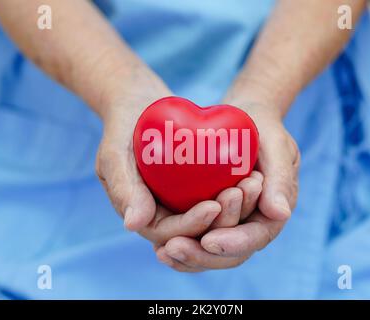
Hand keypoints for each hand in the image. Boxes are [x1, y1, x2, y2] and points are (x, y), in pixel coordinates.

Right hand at [95, 69, 263, 249]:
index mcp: (144, 216)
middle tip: (243, 193)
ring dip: (235, 205)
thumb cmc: (122, 126)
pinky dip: (235, 187)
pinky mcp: (196, 184)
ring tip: (254, 183)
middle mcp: (165, 212)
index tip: (213, 205)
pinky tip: (253, 173)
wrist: (138, 102)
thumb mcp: (116, 155)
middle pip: (197, 228)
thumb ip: (123, 188)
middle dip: (222, 217)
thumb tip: (134, 225)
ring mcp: (182, 198)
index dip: (192, 225)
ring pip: (213, 213)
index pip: (170, 233)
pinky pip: (218, 191)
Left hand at [155, 87, 299, 271]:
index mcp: (271, 213)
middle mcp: (250, 224)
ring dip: (188, 257)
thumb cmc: (262, 130)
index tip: (209, 240)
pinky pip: (197, 238)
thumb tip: (279, 214)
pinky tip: (160, 247)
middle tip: (173, 248)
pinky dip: (182, 244)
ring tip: (163, 252)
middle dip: (202, 256)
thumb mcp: (276, 146)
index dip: (233, 243)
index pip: (255, 237)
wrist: (245, 121)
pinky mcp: (211, 218)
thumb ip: (280, 178)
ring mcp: (230, 223)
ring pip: (211, 253)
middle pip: (230, 254)